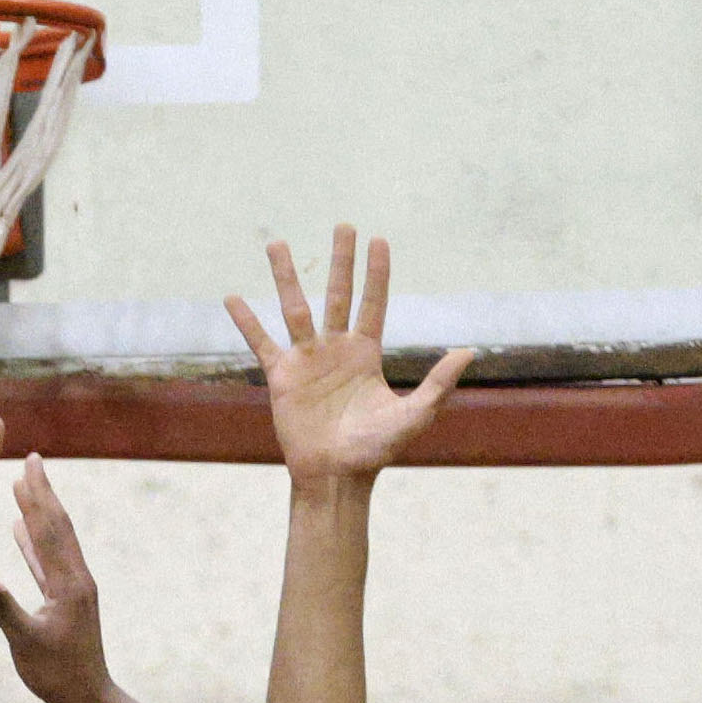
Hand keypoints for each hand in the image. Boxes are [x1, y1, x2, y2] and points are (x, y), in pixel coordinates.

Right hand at [0, 457, 112, 702]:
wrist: (87, 699)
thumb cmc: (56, 675)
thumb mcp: (26, 643)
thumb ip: (4, 609)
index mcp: (67, 584)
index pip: (50, 531)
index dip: (37, 497)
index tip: (27, 466)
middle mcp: (75, 579)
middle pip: (57, 525)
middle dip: (43, 492)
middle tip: (32, 459)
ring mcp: (72, 588)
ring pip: (54, 540)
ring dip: (39, 511)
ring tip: (25, 485)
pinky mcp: (66, 599)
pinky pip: (48, 561)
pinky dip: (34, 542)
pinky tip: (21, 530)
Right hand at [227, 226, 474, 486]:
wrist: (335, 477)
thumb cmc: (375, 452)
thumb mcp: (413, 416)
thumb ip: (438, 384)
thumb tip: (468, 351)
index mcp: (366, 354)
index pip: (373, 303)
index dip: (377, 273)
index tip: (378, 240)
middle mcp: (336, 350)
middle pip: (339, 294)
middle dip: (342, 260)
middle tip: (344, 225)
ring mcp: (307, 360)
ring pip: (295, 308)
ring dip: (286, 276)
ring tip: (276, 243)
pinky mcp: (282, 378)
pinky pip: (262, 343)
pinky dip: (247, 322)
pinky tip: (232, 298)